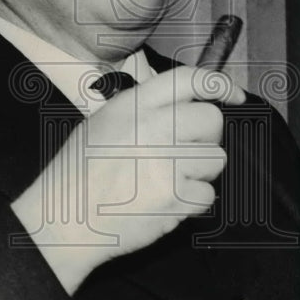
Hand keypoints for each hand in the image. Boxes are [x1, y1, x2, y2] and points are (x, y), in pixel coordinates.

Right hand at [11, 65, 245, 293]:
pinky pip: (207, 195)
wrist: (66, 220)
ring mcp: (167, 162)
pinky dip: (191, 204)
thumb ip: (142, 111)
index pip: (188, 79)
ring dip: (198, 173)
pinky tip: (163, 203)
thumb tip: (181, 109)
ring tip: (164, 182)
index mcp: (133, 105)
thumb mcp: (102, 124)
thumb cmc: (78, 176)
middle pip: (212, 120)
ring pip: (215, 159)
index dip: (218, 85)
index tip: (234, 96)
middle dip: (204, 139)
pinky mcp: (176, 196)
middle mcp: (153, 127)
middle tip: (182, 155)